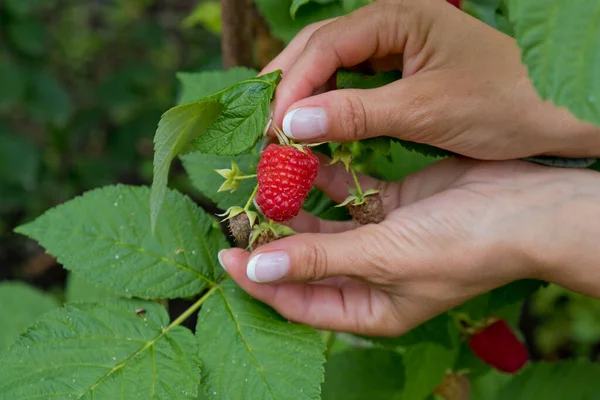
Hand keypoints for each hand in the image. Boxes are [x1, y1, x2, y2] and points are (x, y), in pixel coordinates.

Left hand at [219, 158, 599, 335]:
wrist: (525, 207)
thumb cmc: (461, 245)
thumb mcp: (383, 258)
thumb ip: (317, 260)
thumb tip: (256, 271)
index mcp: (369, 308)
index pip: (299, 302)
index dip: (261, 282)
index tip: (227, 253)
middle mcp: (370, 276)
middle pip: (306, 260)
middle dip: (274, 237)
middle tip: (241, 210)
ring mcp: (380, 238)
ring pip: (322, 224)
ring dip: (296, 204)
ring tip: (263, 180)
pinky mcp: (391, 204)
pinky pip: (347, 193)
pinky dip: (326, 178)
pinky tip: (302, 159)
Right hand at [262, 0, 599, 158]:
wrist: (555, 113)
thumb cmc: (503, 102)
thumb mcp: (427, 109)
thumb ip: (358, 114)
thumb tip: (293, 125)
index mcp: (398, 16)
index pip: (326, 45)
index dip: (293, 85)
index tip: (274, 128)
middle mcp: (390, 24)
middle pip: (319, 48)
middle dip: (288, 86)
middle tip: (263, 129)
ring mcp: (394, 47)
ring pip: (330, 65)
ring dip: (302, 96)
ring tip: (278, 130)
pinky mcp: (398, 71)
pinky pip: (349, 83)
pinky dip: (327, 105)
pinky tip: (313, 126)